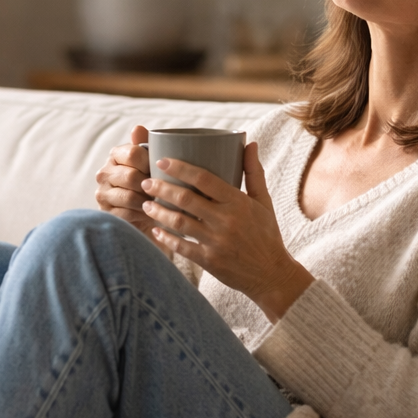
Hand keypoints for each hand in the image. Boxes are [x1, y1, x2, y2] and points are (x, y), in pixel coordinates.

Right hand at [94, 125, 159, 240]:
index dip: (151, 163)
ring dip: (148, 201)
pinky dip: (143, 215)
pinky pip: (127, 214)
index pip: (133, 153)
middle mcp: (104, 173)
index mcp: (115, 155)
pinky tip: (152, 213)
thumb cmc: (150, 181)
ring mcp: (103, 194)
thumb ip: (146, 143)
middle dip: (150, 185)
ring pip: (130, 197)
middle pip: (131, 176)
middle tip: (164, 190)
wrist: (146, 211)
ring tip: (159, 202)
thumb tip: (137, 128)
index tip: (162, 170)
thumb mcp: (151, 162)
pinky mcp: (107, 213)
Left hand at [142, 141, 313, 321]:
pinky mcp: (210, 261)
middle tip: (146, 181)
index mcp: (238, 202)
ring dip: (159, 212)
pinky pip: (182, 247)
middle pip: (186, 199)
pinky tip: (154, 230)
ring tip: (145, 204)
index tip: (162, 161)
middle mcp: (226, 221)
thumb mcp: (263, 201)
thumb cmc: (266, 234)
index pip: (204, 179)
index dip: (180, 168)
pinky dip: (165, 238)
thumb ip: (253, 172)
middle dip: (161, 188)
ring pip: (179, 223)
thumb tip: (249, 143)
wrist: (272, 274)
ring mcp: (217, 242)